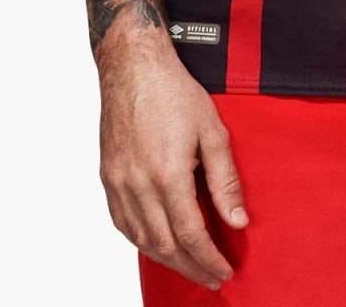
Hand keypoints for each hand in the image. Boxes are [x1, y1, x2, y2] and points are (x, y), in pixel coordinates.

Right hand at [96, 34, 248, 290]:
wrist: (134, 67)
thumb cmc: (173, 91)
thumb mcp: (213, 131)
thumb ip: (226, 180)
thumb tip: (237, 220)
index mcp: (168, 174)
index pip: (191, 235)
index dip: (208, 259)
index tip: (223, 270)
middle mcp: (139, 184)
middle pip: (165, 245)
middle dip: (191, 268)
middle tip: (211, 277)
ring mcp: (119, 183)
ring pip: (141, 240)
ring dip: (167, 259)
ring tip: (189, 266)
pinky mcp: (108, 177)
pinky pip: (122, 223)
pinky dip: (141, 241)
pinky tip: (157, 243)